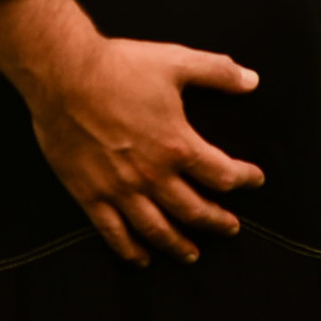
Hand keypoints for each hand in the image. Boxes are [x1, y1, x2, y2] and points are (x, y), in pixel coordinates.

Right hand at [0, 0, 263, 266]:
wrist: (65, 74)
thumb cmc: (120, 66)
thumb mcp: (176, 62)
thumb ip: (216, 72)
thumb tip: (251, 80)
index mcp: (177, 145)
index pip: (222, 174)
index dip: (244, 179)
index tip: (255, 180)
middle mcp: (152, 175)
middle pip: (193, 210)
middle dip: (216, 221)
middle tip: (230, 228)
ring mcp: (121, 189)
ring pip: (157, 229)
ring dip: (179, 244)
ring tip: (192, 254)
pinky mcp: (90, 194)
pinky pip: (114, 232)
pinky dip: (130, 250)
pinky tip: (141, 258)